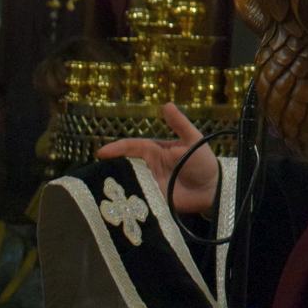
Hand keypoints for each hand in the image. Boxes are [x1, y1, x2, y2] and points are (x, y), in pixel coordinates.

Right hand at [97, 103, 217, 213]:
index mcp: (154, 151)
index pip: (132, 147)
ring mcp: (148, 183)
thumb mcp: (193, 139)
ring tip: (99, 186)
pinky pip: (135, 199)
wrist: (213, 189)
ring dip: (114, 184)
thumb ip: (179, 124)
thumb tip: (166, 105)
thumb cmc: (203, 162)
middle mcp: (148, 167)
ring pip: (127, 182)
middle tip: (94, 171)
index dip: (117, 148)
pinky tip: (113, 203)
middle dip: (109, 167)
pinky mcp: (151, 200)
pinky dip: (125, 200)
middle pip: (124, 165)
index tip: (102, 152)